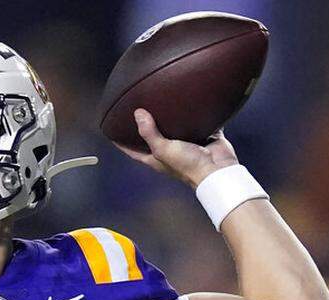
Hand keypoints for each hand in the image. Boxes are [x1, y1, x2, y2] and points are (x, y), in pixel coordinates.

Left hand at [114, 108, 238, 188]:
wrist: (218, 170)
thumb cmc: (188, 165)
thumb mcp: (163, 149)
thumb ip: (149, 133)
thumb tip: (137, 113)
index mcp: (157, 158)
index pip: (133, 151)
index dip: (121, 143)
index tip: (110, 131)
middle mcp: (170, 151)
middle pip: (154, 136)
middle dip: (146, 125)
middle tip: (137, 108)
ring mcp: (188, 143)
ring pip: (176, 127)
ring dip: (171, 117)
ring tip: (163, 99)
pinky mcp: (204, 136)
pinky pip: (198, 121)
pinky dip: (195, 112)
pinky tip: (192, 100)